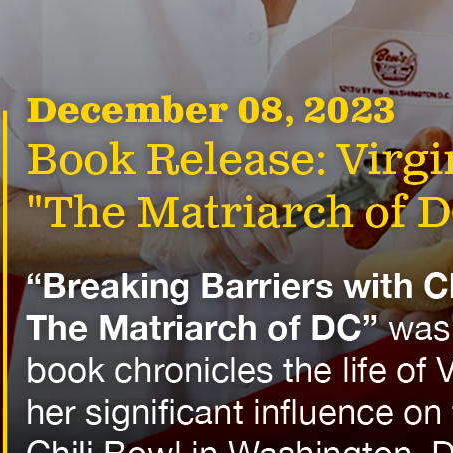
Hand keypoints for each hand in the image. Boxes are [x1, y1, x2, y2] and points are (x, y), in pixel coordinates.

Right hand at [140, 176, 295, 276]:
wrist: (157, 232)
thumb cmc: (202, 210)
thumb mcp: (232, 190)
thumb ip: (266, 195)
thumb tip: (295, 208)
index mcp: (224, 183)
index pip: (258, 204)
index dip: (279, 224)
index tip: (293, 235)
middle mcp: (213, 202)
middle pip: (259, 231)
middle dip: (277, 247)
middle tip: (285, 256)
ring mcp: (206, 229)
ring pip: (252, 255)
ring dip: (257, 259)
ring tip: (244, 249)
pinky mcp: (202, 252)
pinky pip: (238, 269)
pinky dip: (241, 268)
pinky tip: (229, 257)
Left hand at [363, 219, 452, 330]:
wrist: (405, 229)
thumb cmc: (432, 226)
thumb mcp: (445, 222)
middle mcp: (445, 302)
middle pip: (440, 321)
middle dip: (425, 324)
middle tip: (411, 321)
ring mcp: (422, 306)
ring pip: (414, 323)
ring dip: (399, 324)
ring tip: (384, 317)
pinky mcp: (401, 306)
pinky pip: (391, 317)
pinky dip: (378, 319)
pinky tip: (367, 315)